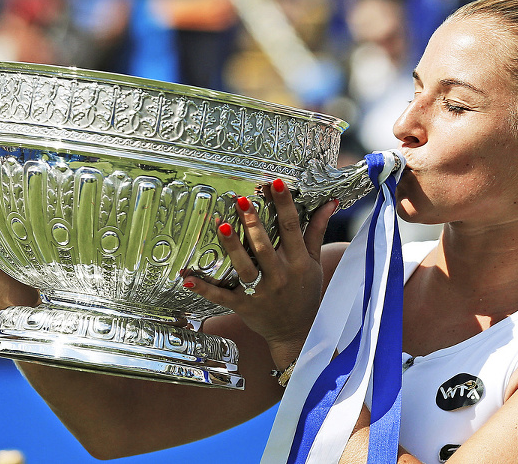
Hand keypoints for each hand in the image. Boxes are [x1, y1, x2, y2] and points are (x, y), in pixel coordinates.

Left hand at [183, 178, 337, 368]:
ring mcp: (260, 292)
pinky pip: (221, 297)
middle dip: (253, 223)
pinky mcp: (243, 306)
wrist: (297, 333)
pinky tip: (188, 279)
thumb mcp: (314, 262)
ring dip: (232, 247)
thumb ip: (316, 231)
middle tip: (241, 200)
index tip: (276, 184)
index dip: (284, 205)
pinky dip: (204, 289)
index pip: (291, 228)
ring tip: (221, 225)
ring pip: (244, 267)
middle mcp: (280, 276)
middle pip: (265, 246)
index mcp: (298, 262)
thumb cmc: (305, 292)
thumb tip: (329, 202)